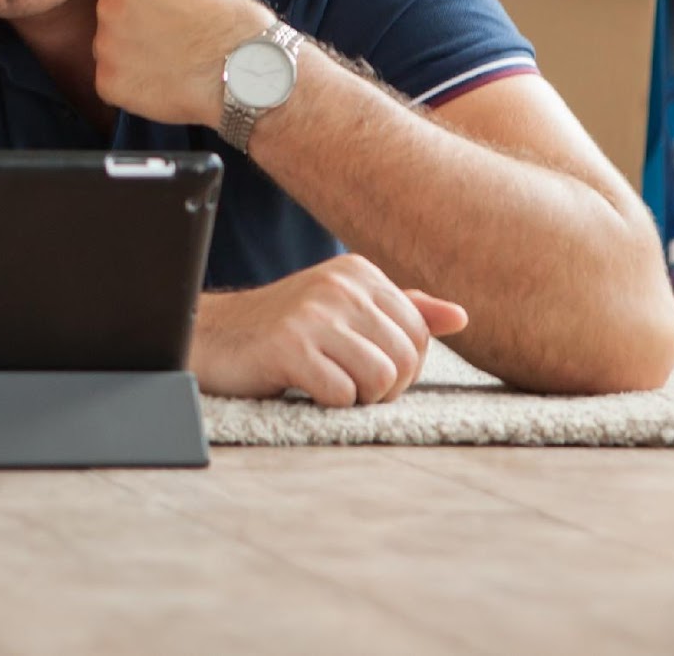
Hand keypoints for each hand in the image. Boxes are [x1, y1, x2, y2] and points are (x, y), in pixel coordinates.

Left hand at [92, 0, 272, 128]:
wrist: (244, 71)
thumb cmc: (232, 26)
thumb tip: (147, 1)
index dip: (150, 7)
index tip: (171, 20)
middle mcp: (109, 5)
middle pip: (113, 19)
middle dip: (135, 32)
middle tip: (170, 46)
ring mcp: (105, 45)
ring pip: (111, 52)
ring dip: (131, 61)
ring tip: (170, 67)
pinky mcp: (107, 83)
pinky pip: (112, 85)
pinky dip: (133, 89)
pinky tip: (163, 87)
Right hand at [191, 254, 468, 406]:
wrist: (212, 336)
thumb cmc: (284, 328)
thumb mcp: (344, 310)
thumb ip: (402, 310)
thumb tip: (461, 316)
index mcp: (358, 272)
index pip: (420, 333)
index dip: (401, 366)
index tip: (364, 366)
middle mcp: (339, 285)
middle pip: (406, 359)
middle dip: (384, 386)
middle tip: (345, 381)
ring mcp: (313, 313)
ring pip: (381, 379)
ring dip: (358, 396)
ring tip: (327, 382)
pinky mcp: (290, 346)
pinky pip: (342, 394)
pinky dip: (328, 402)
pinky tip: (304, 385)